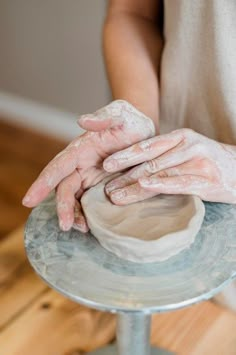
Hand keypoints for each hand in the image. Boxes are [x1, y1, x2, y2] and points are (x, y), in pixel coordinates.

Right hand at [22, 100, 154, 230]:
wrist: (144, 132)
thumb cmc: (130, 121)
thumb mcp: (121, 115)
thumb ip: (103, 118)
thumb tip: (81, 121)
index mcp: (80, 149)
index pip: (58, 167)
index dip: (43, 183)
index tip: (29, 200)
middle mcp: (81, 165)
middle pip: (64, 189)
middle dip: (62, 207)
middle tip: (66, 226)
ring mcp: (90, 177)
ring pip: (75, 199)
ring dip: (74, 215)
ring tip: (82, 229)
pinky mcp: (101, 186)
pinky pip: (89, 203)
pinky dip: (87, 214)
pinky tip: (91, 226)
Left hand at [103, 128, 235, 204]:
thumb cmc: (209, 163)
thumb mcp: (187, 152)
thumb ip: (165, 157)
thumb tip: (137, 171)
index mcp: (179, 137)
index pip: (147, 145)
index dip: (125, 155)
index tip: (106, 165)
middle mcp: (187, 144)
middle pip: (149, 158)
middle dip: (124, 172)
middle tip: (105, 185)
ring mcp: (197, 160)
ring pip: (159, 171)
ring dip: (134, 184)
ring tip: (115, 195)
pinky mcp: (206, 178)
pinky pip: (179, 181)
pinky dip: (160, 184)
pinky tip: (145, 186)